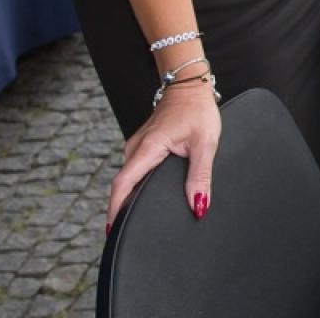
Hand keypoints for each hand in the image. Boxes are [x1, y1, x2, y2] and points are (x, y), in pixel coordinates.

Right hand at [107, 77, 220, 227]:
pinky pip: (135, 171)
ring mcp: (137, 147)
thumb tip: (197, 205)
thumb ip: (200, 176)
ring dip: (131, 197)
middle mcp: (135, 148)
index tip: (114, 232)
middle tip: (129, 235)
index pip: (123, 184)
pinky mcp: (142, 146)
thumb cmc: (197, 109)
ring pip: (129, 178)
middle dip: (123, 210)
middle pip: (124, 185)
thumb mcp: (205, 143)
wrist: (190, 86)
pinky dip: (137, 186)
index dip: (116, 210)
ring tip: (137, 221)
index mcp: (147, 148)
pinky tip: (146, 197)